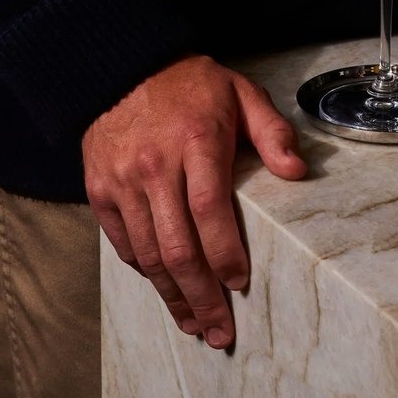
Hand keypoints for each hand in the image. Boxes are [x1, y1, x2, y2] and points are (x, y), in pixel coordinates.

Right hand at [82, 54, 306, 348]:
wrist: (126, 68)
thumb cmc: (192, 85)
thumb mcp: (242, 94)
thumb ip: (272, 132)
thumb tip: (297, 171)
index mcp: (196, 142)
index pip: (210, 210)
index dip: (225, 253)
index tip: (240, 282)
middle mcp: (155, 166)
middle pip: (176, 246)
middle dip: (201, 295)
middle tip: (219, 329)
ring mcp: (123, 181)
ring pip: (147, 254)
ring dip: (172, 294)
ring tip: (193, 322)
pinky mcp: (100, 190)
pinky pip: (123, 242)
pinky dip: (144, 270)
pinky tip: (164, 287)